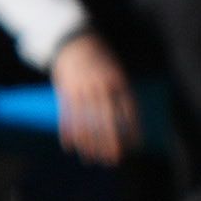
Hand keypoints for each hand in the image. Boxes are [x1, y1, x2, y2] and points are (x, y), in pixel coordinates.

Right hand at [53, 30, 143, 166]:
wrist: (74, 40)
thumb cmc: (100, 59)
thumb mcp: (115, 71)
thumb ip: (121, 93)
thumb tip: (128, 122)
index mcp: (117, 80)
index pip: (128, 110)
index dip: (132, 130)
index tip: (134, 147)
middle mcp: (100, 86)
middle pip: (106, 120)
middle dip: (110, 142)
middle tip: (113, 159)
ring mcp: (82, 88)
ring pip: (85, 121)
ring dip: (89, 143)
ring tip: (91, 158)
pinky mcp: (66, 91)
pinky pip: (67, 116)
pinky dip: (69, 133)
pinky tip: (71, 147)